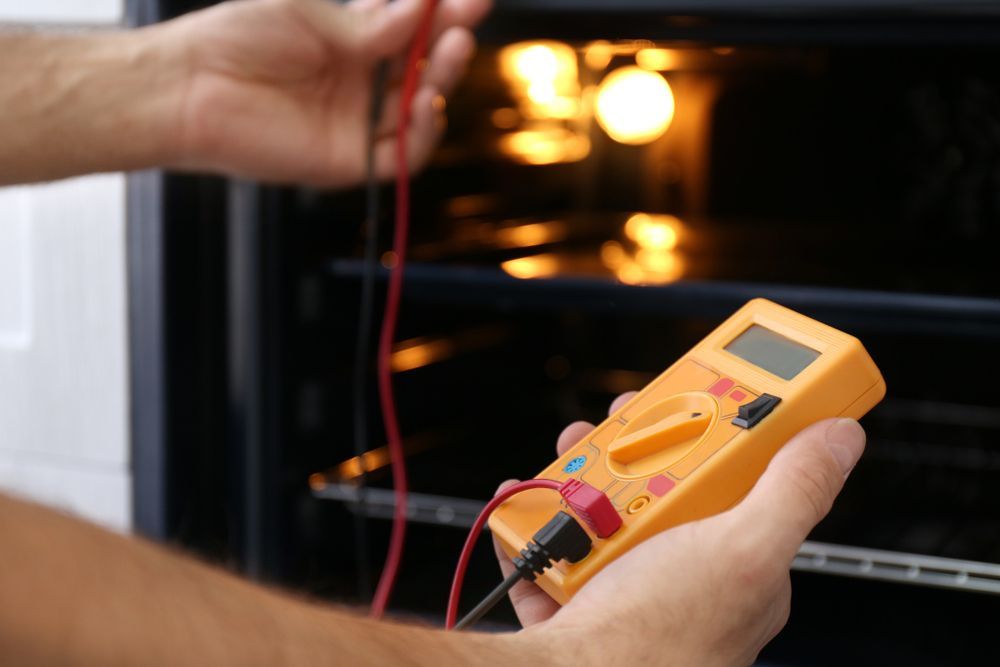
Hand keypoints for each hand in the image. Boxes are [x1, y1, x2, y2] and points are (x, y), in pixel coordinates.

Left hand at [156, 0, 489, 186]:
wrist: (191, 86)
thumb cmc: (238, 38)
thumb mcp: (311, 16)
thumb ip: (370, 25)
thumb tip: (422, 11)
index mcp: (351, 43)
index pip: (410, 30)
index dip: (441, 14)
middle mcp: (360, 84)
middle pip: (422, 69)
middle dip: (450, 43)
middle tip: (466, 22)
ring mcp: (357, 124)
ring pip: (419, 110)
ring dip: (442, 81)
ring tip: (452, 50)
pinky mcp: (349, 161)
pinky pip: (401, 155)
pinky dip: (423, 132)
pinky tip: (427, 101)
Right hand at [496, 398, 865, 666]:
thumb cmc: (661, 640)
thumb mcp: (743, 549)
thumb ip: (794, 488)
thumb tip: (842, 438)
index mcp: (742, 565)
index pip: (743, 480)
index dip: (721, 431)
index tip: (697, 397)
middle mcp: (689, 577)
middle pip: (666, 485)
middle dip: (635, 448)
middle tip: (614, 429)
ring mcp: (633, 588)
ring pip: (608, 508)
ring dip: (580, 480)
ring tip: (568, 475)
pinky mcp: (582, 600)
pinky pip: (558, 546)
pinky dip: (538, 522)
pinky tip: (529, 505)